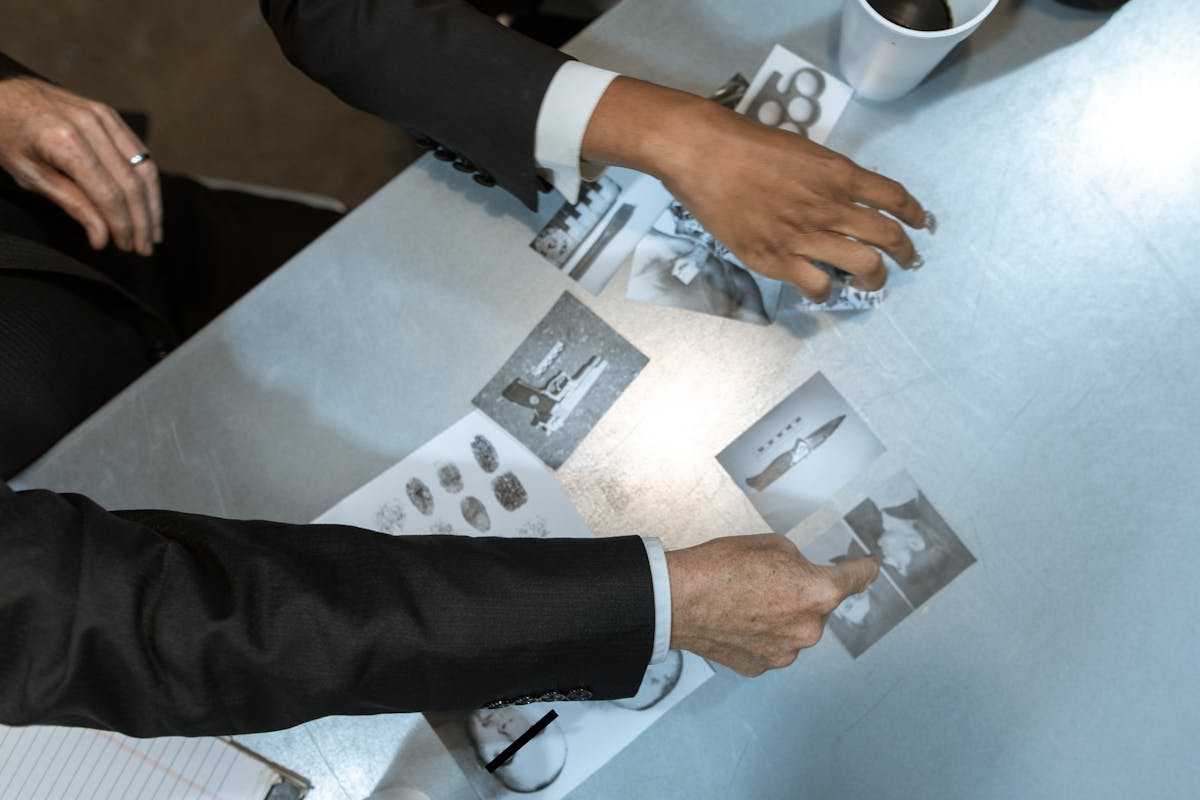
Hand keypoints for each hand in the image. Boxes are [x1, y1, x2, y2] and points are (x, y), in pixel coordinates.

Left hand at [0, 77, 161, 254]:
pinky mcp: (109, 115)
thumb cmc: (7, 134)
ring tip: (153, 231)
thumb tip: (101, 236)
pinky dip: (147, 181)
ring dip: (152, 204)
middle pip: (131, 183)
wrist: (0, 94)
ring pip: (144, 167)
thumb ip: (71, 204)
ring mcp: (103, 117)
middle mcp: (89, 125)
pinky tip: (148, 202)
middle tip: (145, 247)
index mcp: (64, 141)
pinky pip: (139, 152)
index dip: (122, 224)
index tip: (126, 246)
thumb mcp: (29, 176)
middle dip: (142, 220)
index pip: (108, 193)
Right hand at [582, 78, 931, 301]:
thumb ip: (826, 175)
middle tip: (907, 260)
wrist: (703, 154)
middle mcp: (829, 206)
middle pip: (888, 236)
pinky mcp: (775, 260)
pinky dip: (828, 291)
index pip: (894, 196)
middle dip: (905, 253)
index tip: (921, 224)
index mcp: (838, 173)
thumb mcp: (800, 149)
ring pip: (863, 266)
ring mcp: (803, 236)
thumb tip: (843, 194)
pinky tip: (825, 287)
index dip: (915, 214)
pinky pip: (818, 286)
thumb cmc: (744, 144)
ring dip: (875, 278)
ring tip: (872, 281)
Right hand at [666, 533, 878, 675]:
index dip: (865, 568)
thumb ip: (799, 563)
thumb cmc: (719, 568)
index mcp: (818, 593)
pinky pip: (772, 645)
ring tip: (746, 600)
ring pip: (795, 629)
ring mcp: (785, 652)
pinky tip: (739, 618)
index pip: (857, 578)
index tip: (869, 566)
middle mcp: (808, 630)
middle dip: (802, 592)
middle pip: (819, 607)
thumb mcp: (772, 545)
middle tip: (768, 579)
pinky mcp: (761, 666)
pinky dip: (762, 633)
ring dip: (782, 615)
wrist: (678, 600)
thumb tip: (802, 577)